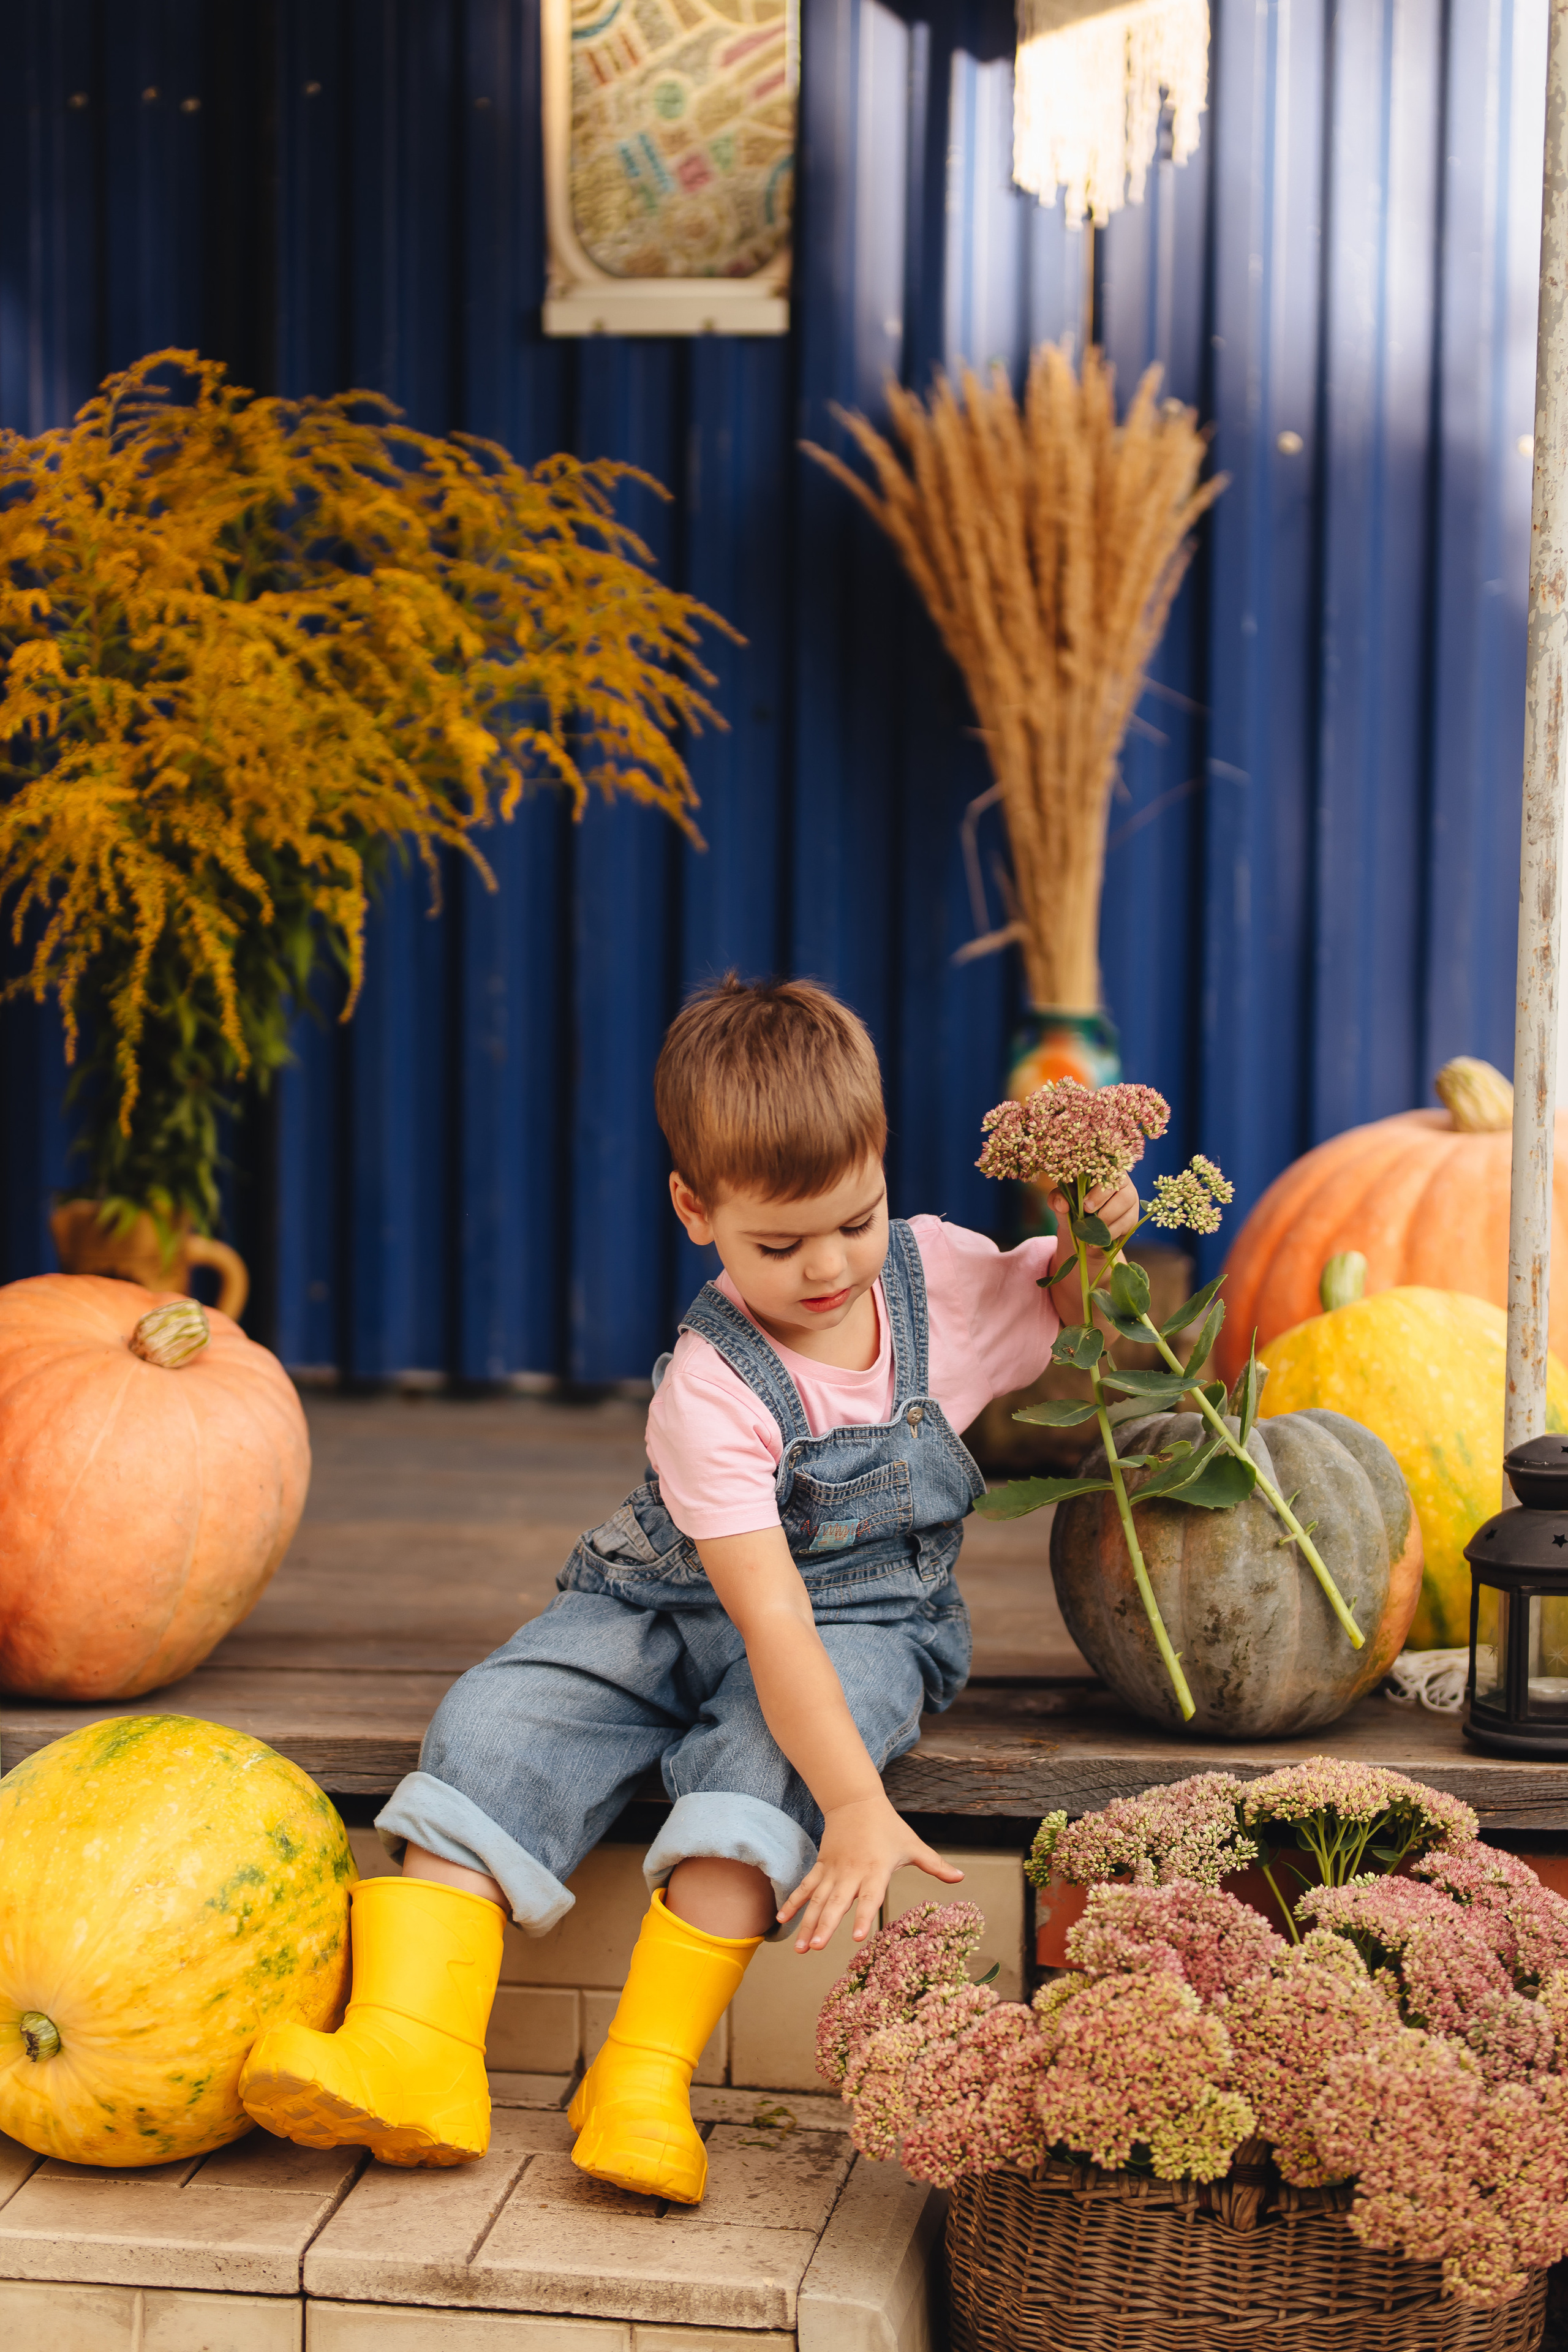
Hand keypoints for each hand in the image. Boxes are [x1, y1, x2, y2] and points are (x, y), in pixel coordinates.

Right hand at [776, 1794, 963, 1951]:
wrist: (856, 1801)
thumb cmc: (888, 1827)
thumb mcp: (913, 1846)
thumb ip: (935, 1865)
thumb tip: (961, 1879)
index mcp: (876, 1870)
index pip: (870, 1898)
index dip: (864, 1917)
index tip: (858, 1937)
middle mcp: (852, 1873)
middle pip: (836, 1903)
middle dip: (825, 1927)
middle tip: (815, 1949)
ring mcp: (833, 1871)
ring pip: (817, 1901)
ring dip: (807, 1924)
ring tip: (800, 1949)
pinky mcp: (821, 1867)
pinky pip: (805, 1888)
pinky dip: (794, 1904)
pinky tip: (782, 1922)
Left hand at [1049, 1172, 1139, 1248]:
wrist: (1080, 1226)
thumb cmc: (1072, 1204)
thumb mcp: (1062, 1199)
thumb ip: (1058, 1197)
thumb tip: (1062, 1204)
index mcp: (1104, 1170)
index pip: (1110, 1174)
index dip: (1100, 1191)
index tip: (1085, 1206)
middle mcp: (1122, 1182)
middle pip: (1124, 1194)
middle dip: (1106, 1210)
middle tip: (1088, 1219)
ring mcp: (1131, 1200)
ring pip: (1126, 1212)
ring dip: (1106, 1225)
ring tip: (1088, 1235)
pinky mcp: (1132, 1218)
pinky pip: (1125, 1226)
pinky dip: (1108, 1236)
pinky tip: (1094, 1241)